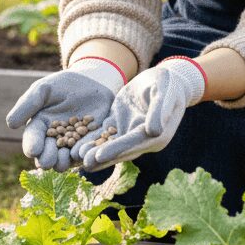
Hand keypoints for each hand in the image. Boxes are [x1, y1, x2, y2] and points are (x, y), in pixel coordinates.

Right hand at [6, 57, 124, 170]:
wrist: (90, 82)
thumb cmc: (62, 85)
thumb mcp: (43, 89)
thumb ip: (28, 104)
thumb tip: (11, 123)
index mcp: (38, 128)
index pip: (32, 140)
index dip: (32, 146)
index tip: (33, 150)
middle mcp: (53, 141)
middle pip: (47, 157)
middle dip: (47, 159)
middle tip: (48, 160)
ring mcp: (71, 145)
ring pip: (65, 161)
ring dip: (64, 161)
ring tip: (68, 155)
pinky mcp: (89, 145)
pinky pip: (86, 154)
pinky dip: (85, 155)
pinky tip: (87, 151)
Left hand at [74, 56, 206, 171]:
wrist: (167, 80)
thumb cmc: (169, 84)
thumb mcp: (165, 93)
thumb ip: (159, 111)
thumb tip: (154, 131)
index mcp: (157, 136)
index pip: (132, 144)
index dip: (115, 149)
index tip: (99, 155)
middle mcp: (143, 140)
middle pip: (120, 150)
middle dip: (101, 157)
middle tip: (83, 164)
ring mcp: (130, 133)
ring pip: (110, 144)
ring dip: (94, 152)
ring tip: (75, 158)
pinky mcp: (119, 124)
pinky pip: (104, 134)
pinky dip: (92, 140)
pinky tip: (77, 145)